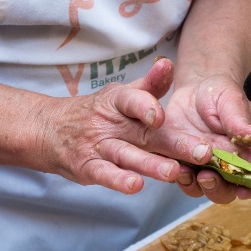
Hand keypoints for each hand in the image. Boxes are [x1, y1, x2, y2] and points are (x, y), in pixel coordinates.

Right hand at [35, 57, 215, 194]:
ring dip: (150, 164)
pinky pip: (104, 174)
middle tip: (202, 152)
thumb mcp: (120, 96)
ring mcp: (97, 146)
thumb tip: (169, 64)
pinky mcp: (87, 167)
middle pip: (144, 133)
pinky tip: (135, 186)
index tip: (163, 115)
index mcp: (118, 102)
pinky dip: (118, 180)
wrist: (48, 130)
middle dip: (174, 143)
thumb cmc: (97, 113)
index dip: (146, 105)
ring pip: (127, 156)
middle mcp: (109, 124)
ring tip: (173, 172)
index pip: (132, 100)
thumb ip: (149, 85)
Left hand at [157, 58, 250, 203]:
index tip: (244, 189)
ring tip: (186, 172)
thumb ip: (240, 122)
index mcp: (245, 154)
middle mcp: (224, 166)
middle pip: (225, 191)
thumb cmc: (221, 94)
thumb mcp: (231, 102)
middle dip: (217, 189)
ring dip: (194, 186)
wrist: (194, 88)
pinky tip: (172, 166)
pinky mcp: (180, 161)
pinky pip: (177, 176)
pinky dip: (175, 175)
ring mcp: (201, 166)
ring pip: (199, 189)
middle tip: (207, 177)